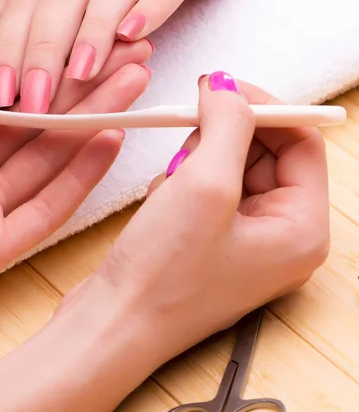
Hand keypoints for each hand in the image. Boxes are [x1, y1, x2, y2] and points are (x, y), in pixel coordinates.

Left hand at [0, 44, 149, 344]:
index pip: (8, 100)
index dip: (44, 71)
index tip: (81, 40)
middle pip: (39, 127)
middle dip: (84, 90)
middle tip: (128, 56)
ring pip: (51, 161)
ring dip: (92, 124)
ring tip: (132, 84)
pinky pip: (46, 209)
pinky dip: (79, 177)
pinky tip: (108, 141)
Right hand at [62, 72, 328, 369]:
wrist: (111, 325)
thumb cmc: (161, 274)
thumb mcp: (203, 185)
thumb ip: (227, 124)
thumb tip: (228, 86)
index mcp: (301, 230)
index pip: (301, 143)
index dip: (262, 107)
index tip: (219, 87)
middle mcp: (279, 237)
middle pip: (264, 153)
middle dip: (221, 142)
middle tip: (187, 147)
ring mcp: (242, 241)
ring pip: (228, 168)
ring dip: (195, 164)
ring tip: (170, 191)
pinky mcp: (208, 242)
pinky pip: (204, 190)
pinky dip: (180, 185)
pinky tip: (161, 208)